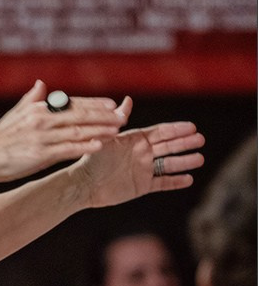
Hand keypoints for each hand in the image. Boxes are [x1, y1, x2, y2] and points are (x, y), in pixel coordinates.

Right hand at [0, 79, 130, 184]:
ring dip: (100, 130)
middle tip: (122, 117)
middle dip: (103, 116)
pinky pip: (68, 149)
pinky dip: (84, 146)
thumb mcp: (15, 114)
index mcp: (38, 109)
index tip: (111, 105)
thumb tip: (42, 83)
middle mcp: (42, 120)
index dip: (94, 104)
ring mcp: (42, 137)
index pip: (72, 104)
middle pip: (79, 116)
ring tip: (118, 130)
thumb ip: (32, 99)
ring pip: (78, 131)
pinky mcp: (40, 155)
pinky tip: (99, 145)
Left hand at [73, 121, 205, 208]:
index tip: (192, 127)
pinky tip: (189, 178)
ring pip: (169, 164)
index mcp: (135, 140)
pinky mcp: (142, 186)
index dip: (176, 129)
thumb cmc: (92, 159)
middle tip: (201, 139)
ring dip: (185, 162)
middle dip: (185, 143)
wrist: (85, 184)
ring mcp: (143, 169)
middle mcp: (142, 153)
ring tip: (200, 158)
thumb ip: (119, 121)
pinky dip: (176, 181)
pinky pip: (163, 183)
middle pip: (169, 146)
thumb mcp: (106, 138)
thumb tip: (127, 100)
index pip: (160, 132)